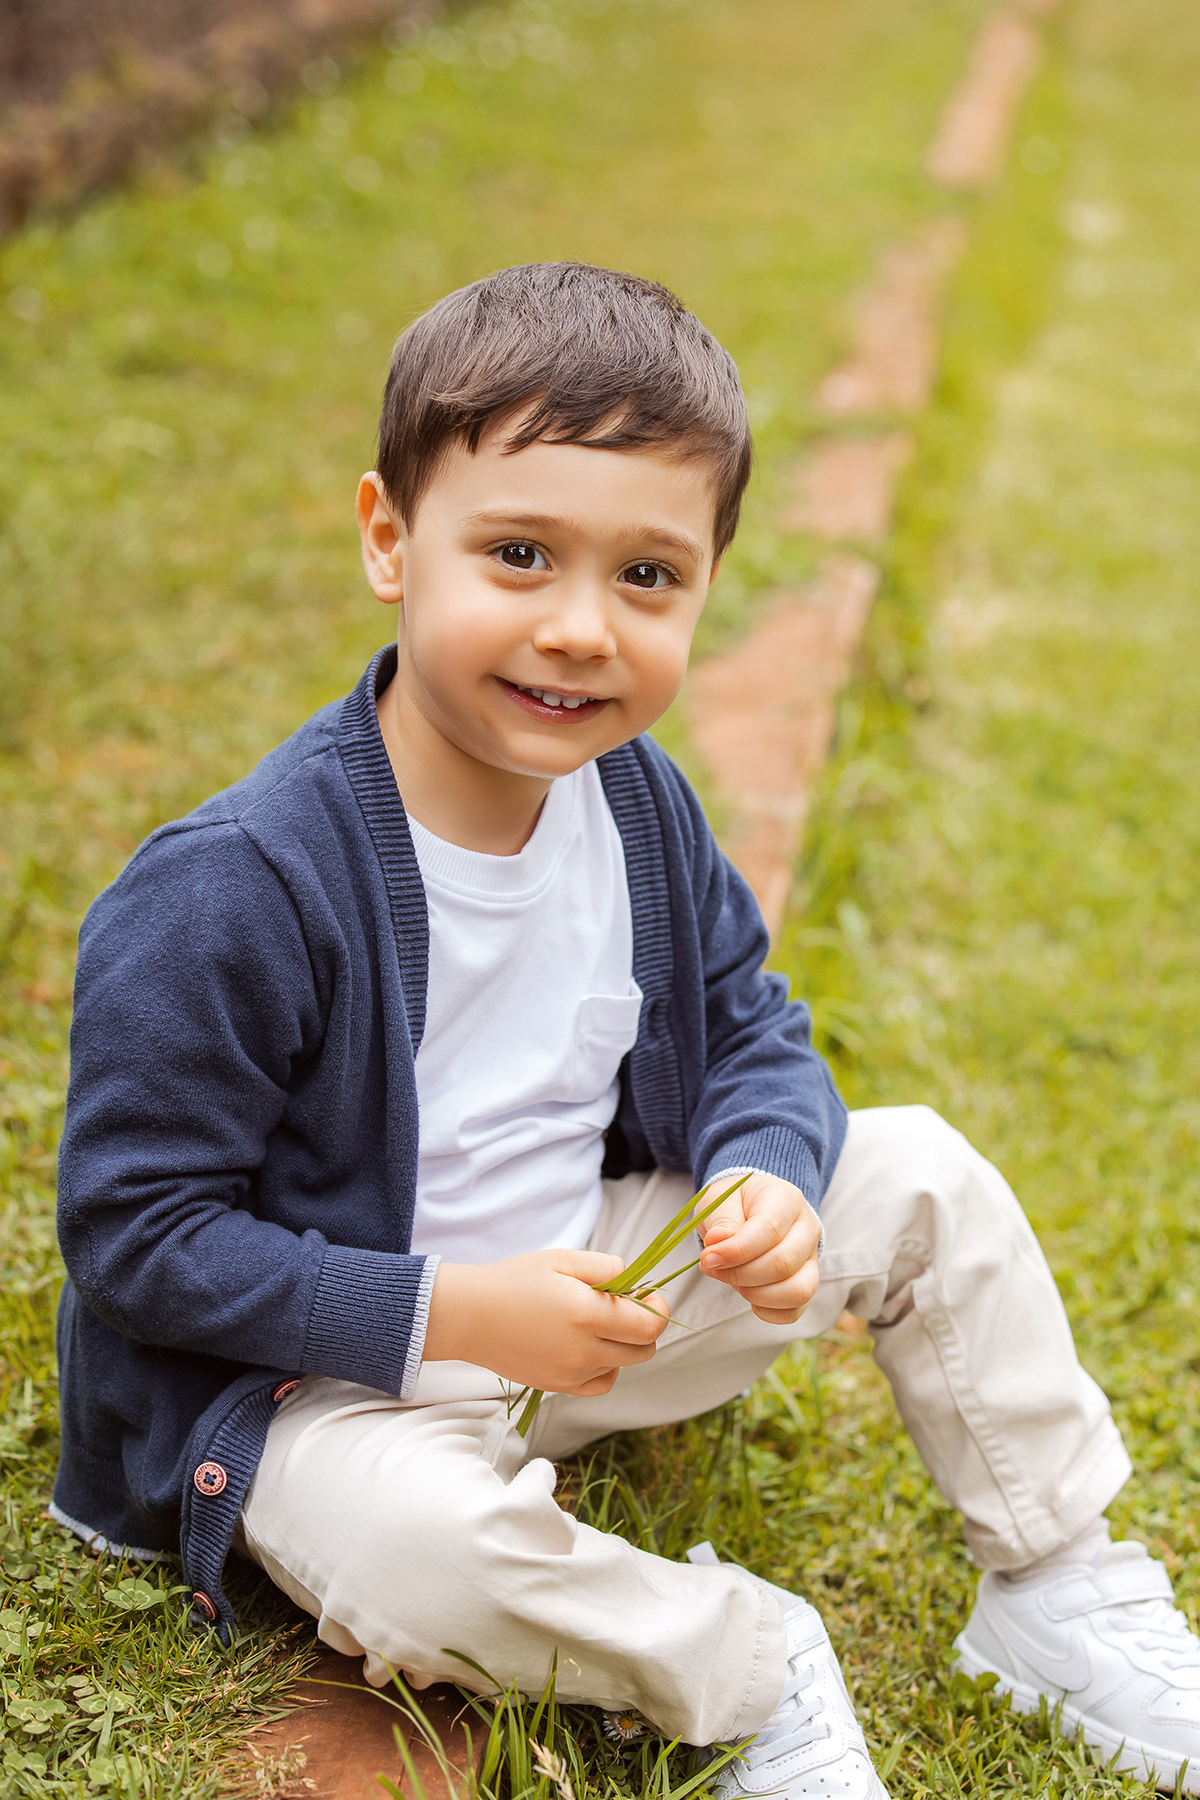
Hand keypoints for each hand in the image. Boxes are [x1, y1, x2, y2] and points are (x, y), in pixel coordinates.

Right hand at [422, 1249, 668, 1396]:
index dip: (657, 1308)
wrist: (469, 1316)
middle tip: (621, 1305)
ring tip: (595, 1323)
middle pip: (644, 1349)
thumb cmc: (513, 1281)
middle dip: (643, 1326)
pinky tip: (587, 1346)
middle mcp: (584, 1351)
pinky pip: (601, 1383)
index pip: (651, 1325)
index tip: (646, 1295)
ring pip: (623, 1365)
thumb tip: (633, 1281)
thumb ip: (606, 1267)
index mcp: (586, 1314)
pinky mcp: (559, 1387)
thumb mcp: (561, 1259)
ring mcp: (571, 1374)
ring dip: (622, 1345)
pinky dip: (604, 1367)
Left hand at [697, 1172, 819, 1323]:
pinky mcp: (806, 1282)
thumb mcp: (721, 1199)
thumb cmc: (736, 1203)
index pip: (770, 1230)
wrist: (752, 1208)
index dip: (736, 1251)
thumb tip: (719, 1243)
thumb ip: (721, 1220)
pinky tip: (749, 1297)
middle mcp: (808, 1229)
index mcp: (787, 1200)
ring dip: (757, 1295)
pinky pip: (796, 1309)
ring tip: (733, 1281)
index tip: (708, 1258)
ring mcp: (811, 1258)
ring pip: (798, 1290)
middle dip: (741, 1275)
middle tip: (714, 1268)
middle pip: (784, 1263)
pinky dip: (769, 1311)